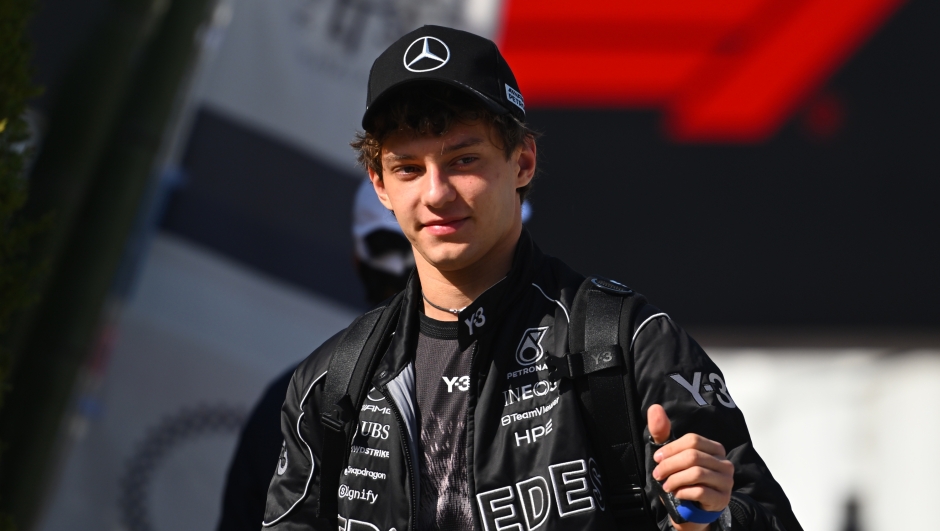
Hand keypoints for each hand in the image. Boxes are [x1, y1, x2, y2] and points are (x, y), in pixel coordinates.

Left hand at [648, 404, 733, 530]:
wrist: (691, 509)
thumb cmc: (682, 479)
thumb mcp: (670, 456)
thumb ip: (662, 433)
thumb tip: (654, 408)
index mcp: (714, 448)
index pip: (692, 440)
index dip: (671, 449)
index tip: (657, 458)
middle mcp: (724, 463)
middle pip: (693, 456)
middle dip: (669, 466)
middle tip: (658, 475)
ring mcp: (726, 481)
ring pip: (697, 473)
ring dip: (675, 480)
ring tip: (666, 486)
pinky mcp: (722, 498)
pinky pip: (701, 491)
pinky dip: (684, 492)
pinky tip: (678, 494)